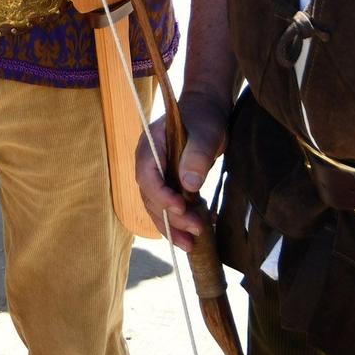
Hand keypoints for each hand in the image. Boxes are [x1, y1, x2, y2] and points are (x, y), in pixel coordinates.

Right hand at [136, 89, 228, 250]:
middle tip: (195, 232)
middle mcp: (148, 165)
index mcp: (149, 148)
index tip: (181, 208)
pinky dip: (182, 221)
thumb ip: (197, 155)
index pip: (147, 177)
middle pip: (151, 198)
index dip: (161, 196)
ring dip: (174, 227)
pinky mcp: (169, 184)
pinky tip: (203, 228)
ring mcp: (157, 176)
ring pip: (158, 208)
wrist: (207, 110)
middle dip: (171, 219)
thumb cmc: (204, 117)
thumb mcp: (206, 132)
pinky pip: (170, 207)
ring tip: (193, 244)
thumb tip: (189, 186)